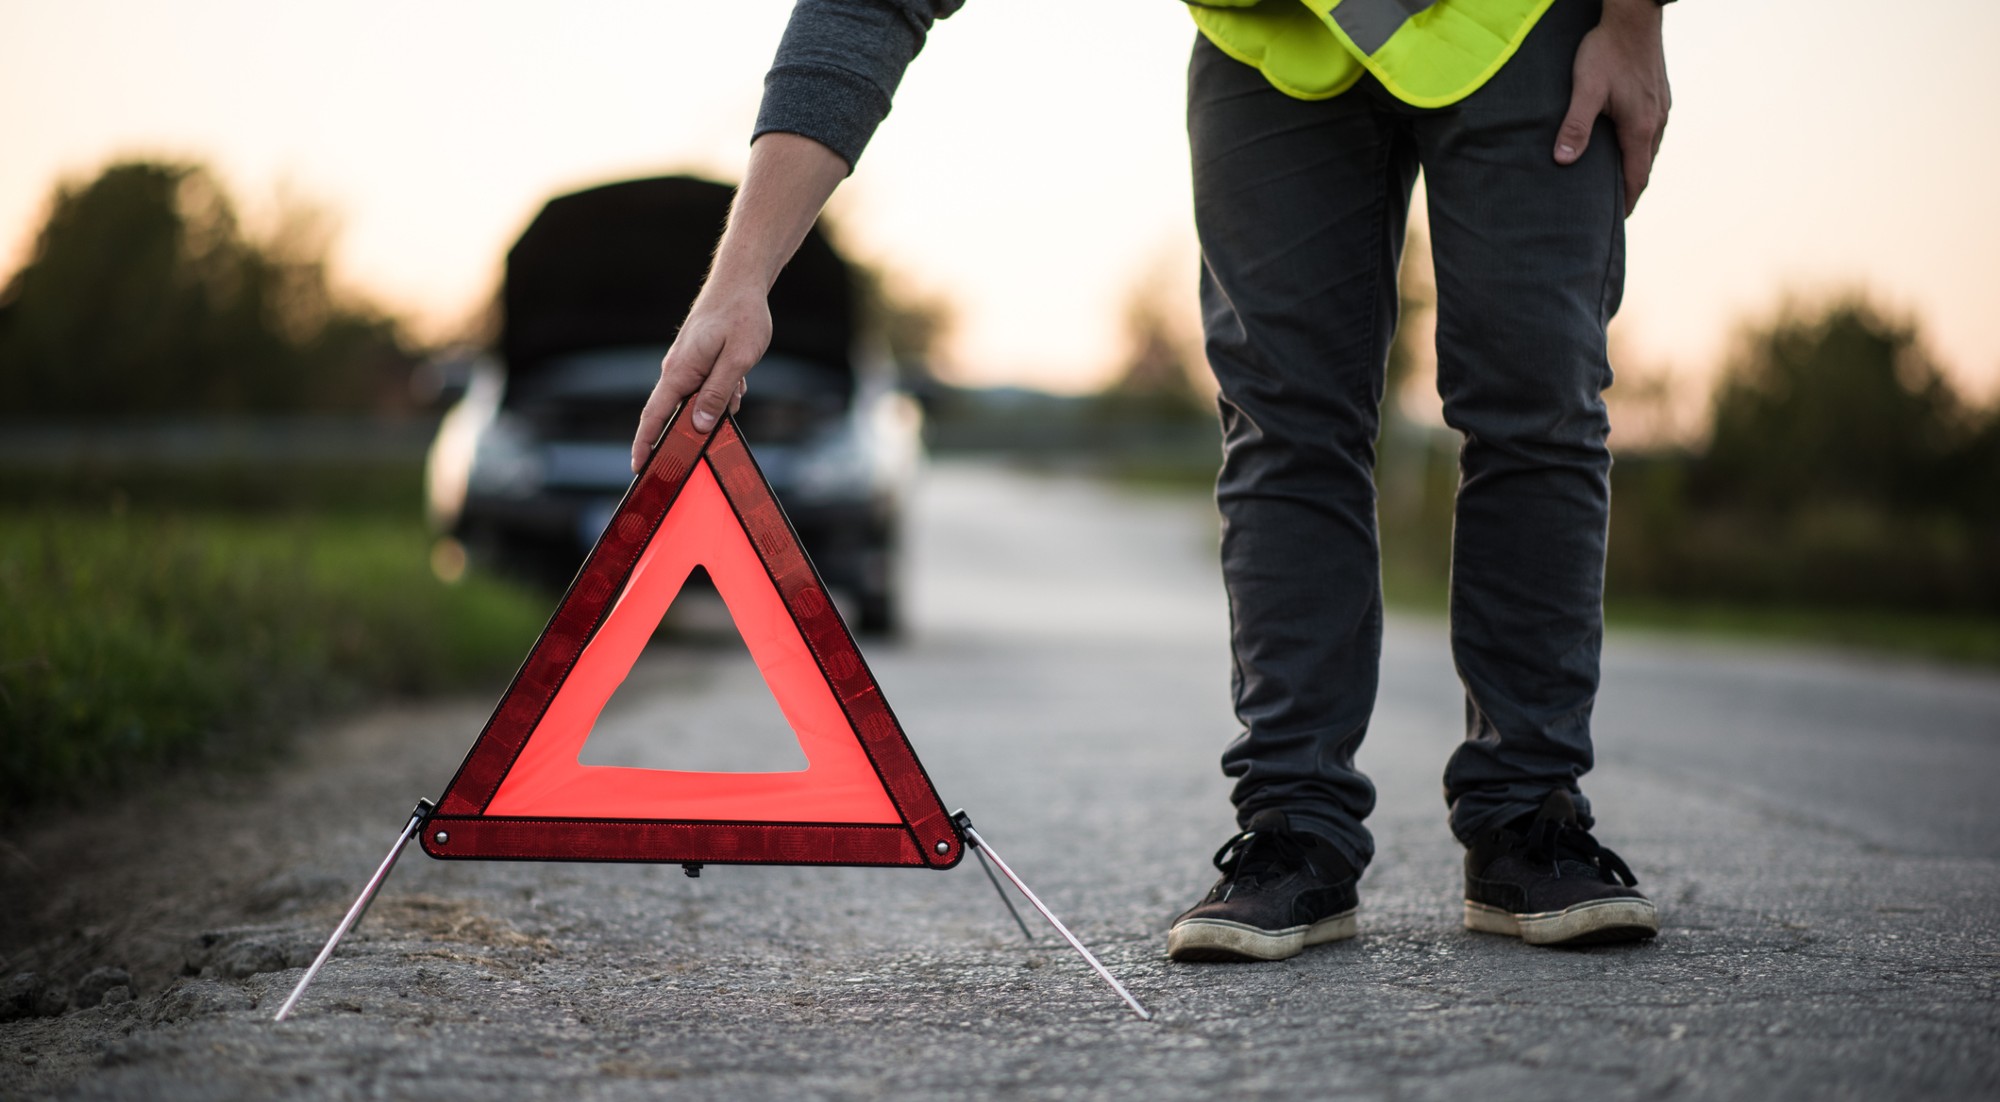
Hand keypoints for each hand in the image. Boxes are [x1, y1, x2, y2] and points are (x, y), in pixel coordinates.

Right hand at [626, 132, 847, 473]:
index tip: (638, 469)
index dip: (645, 444)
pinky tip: (740, 378)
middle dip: (684, 434)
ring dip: (716, 405)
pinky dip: (724, 388)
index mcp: (680, 372)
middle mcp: (678, 370)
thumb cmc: (741, 317)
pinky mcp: (699, 359)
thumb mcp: (737, 360)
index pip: (655, 417)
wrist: (742, 282)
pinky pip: (708, 386)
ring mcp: (687, 364)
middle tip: (693, 455)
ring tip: (737, 385)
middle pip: (673, 414)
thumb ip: (717, 393)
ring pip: (698, 399)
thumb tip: (698, 425)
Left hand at [1554, 0, 1669, 216]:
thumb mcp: (1586, 90)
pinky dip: (1638, 147)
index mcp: (1640, 128)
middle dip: (1629, 188)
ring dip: (1634, 167)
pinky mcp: (1659, 95)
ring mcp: (1661, 107)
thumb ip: (1575, 127)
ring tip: (1614, 182)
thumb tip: (1563, 161)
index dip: (1626, 202)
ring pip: (1649, 149)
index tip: (1615, 222)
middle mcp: (1656, 122)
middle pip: (1644, 167)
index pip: (1636, 178)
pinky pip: (1651, 131)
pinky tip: (1622, 145)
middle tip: (1610, 209)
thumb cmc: (1607, 51)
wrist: (1634, 16)